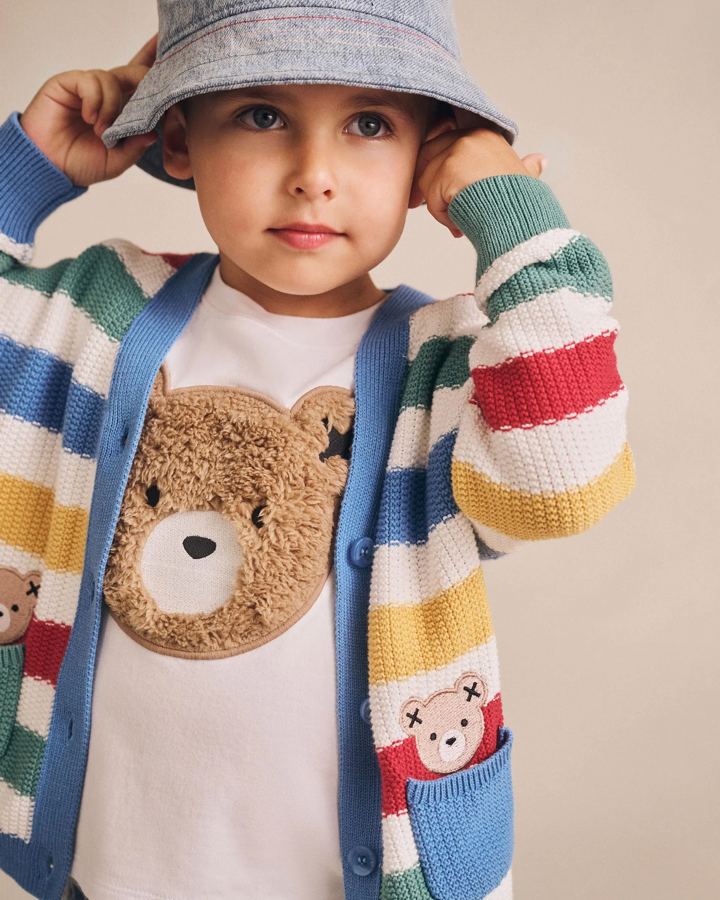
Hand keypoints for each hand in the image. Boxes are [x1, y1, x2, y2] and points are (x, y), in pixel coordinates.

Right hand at [20, 35, 158, 186]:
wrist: (49, 167)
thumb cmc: (80, 164)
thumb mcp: (116, 160)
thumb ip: (136, 146)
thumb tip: (155, 131)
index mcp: (122, 111)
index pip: (142, 88)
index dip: (157, 79)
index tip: (173, 85)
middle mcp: (107, 95)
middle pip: (133, 73)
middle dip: (145, 81)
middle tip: (148, 100)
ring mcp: (88, 88)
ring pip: (112, 78)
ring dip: (112, 105)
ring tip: (101, 130)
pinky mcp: (68, 83)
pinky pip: (90, 80)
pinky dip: (95, 100)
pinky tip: (89, 119)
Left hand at [410, 108, 547, 236]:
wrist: (521, 218)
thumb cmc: (522, 204)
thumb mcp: (526, 179)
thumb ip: (527, 167)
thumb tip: (541, 160)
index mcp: (484, 135)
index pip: (444, 146)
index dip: (438, 173)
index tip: (439, 194)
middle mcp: (470, 136)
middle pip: (427, 158)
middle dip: (424, 185)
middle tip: (426, 207)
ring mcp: (458, 150)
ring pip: (427, 181)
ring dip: (439, 207)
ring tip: (459, 222)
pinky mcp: (449, 168)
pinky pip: (431, 197)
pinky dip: (441, 216)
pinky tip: (459, 224)